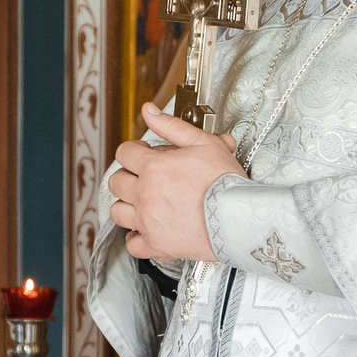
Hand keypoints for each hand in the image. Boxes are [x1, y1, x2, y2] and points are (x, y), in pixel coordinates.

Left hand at [109, 104, 243, 261]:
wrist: (239, 218)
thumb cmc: (225, 183)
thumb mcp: (203, 143)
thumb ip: (171, 125)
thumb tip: (149, 111)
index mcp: (154, 168)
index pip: (124, 153)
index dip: (134, 150)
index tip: (144, 153)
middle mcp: (145, 195)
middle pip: (116, 181)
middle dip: (128, 175)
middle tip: (143, 176)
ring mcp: (148, 221)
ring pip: (117, 212)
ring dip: (126, 205)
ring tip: (142, 202)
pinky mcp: (157, 245)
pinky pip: (132, 244)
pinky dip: (135, 237)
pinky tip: (145, 229)